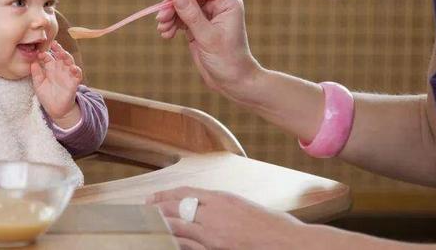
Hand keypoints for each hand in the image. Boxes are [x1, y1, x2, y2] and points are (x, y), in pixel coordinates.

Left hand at [31, 41, 82, 122]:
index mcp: (51, 68)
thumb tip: (32, 62)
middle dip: (58, 49)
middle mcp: (60, 69)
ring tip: (62, 53)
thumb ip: (36, 74)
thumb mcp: (38, 84)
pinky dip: (77, 70)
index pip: (48, 57)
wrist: (55, 109)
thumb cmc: (47, 95)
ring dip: (67, 56)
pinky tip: (73, 68)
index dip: (44, 54)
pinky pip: (77, 75)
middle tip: (53, 44)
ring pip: (70, 62)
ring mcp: (67, 75)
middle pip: (60, 56)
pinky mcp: (74, 83)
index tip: (39, 53)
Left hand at [149, 187, 308, 249]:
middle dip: (158, 208)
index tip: (154, 197)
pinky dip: (177, 242)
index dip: (166, 194)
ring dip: (163, 224)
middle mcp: (216, 212)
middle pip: (177, 207)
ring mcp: (215, 233)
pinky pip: (190, 245)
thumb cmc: (274, 226)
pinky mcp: (218, 249)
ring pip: (179, 226)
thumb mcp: (245, 207)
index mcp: (223, 198)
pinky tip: (168, 241)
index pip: (186, 192)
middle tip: (144, 209)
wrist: (291, 243)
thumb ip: (224, 206)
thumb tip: (208, 208)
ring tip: (149, 224)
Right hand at [156, 0, 260, 101]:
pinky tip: (166, 34)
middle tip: (161, 18)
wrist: (232, 82)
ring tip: (163, 29)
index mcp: (227, 3)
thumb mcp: (208, 38)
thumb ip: (193, 16)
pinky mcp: (198, 26)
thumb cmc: (227, 60)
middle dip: (174, 4)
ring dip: (170, 15)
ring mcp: (207, 16)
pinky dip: (171, 24)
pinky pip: (181, 18)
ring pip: (183, 6)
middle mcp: (217, 6)